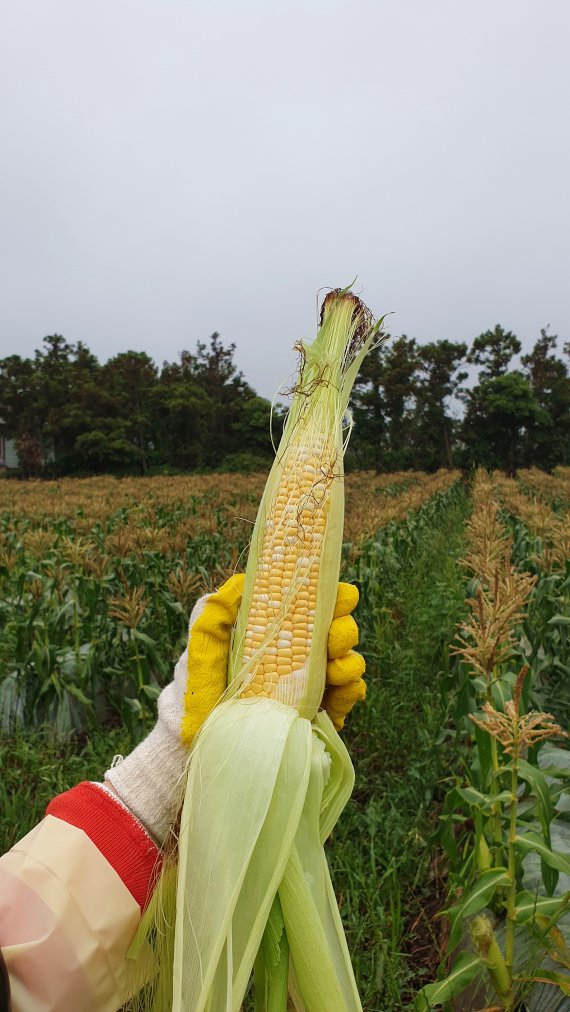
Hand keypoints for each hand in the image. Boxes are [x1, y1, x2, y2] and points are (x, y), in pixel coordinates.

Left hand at [181, 576, 365, 742]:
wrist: (196, 732)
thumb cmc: (198, 678)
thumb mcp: (204, 639)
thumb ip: (220, 609)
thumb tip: (243, 582)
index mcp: (282, 627)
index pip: (318, 604)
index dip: (336, 596)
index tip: (340, 598)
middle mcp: (303, 651)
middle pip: (340, 631)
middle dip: (345, 631)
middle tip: (333, 639)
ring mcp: (313, 683)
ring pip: (349, 664)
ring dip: (350, 663)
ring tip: (335, 671)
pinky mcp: (319, 712)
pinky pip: (347, 698)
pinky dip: (351, 692)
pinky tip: (340, 693)